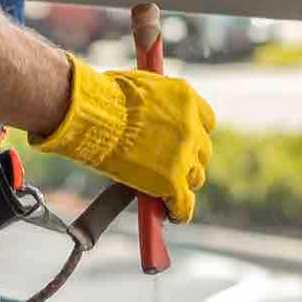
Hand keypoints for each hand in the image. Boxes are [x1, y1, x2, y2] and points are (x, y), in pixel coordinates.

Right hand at [28, 53, 215, 222]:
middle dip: (188, 160)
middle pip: (202, 151)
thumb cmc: (105, 98)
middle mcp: (191, 126)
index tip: (184, 143)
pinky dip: (179, 211)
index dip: (194, 134)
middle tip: (172, 168)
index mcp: (185, 99)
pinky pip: (184, 204)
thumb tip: (147, 114)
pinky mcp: (172, 181)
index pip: (206, 122)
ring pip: (196, 177)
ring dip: (183, 184)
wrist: (95, 114)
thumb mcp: (141, 87)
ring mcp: (184, 154)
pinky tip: (172, 214)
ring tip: (168, 192)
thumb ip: (155, 104)